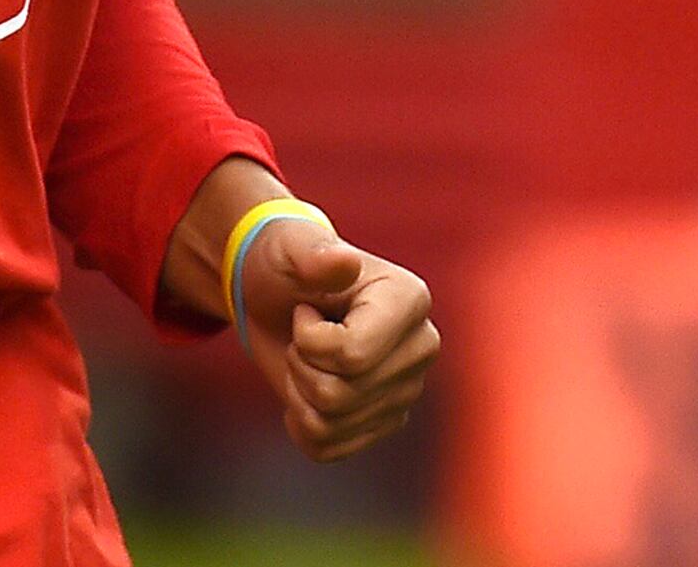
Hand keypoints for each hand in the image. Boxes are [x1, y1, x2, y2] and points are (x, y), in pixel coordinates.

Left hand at [235, 218, 438, 462]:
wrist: (276, 299)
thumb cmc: (284, 265)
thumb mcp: (288, 249)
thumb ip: (314, 254)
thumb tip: (344, 263)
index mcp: (410, 299)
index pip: (352, 356)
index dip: (308, 341)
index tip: (305, 309)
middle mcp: (420, 347)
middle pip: (340, 394)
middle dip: (299, 365)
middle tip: (301, 334)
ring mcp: (406, 390)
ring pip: (331, 423)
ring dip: (298, 392)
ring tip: (305, 357)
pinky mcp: (385, 422)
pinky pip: (328, 448)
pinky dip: (301, 424)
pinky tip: (304, 390)